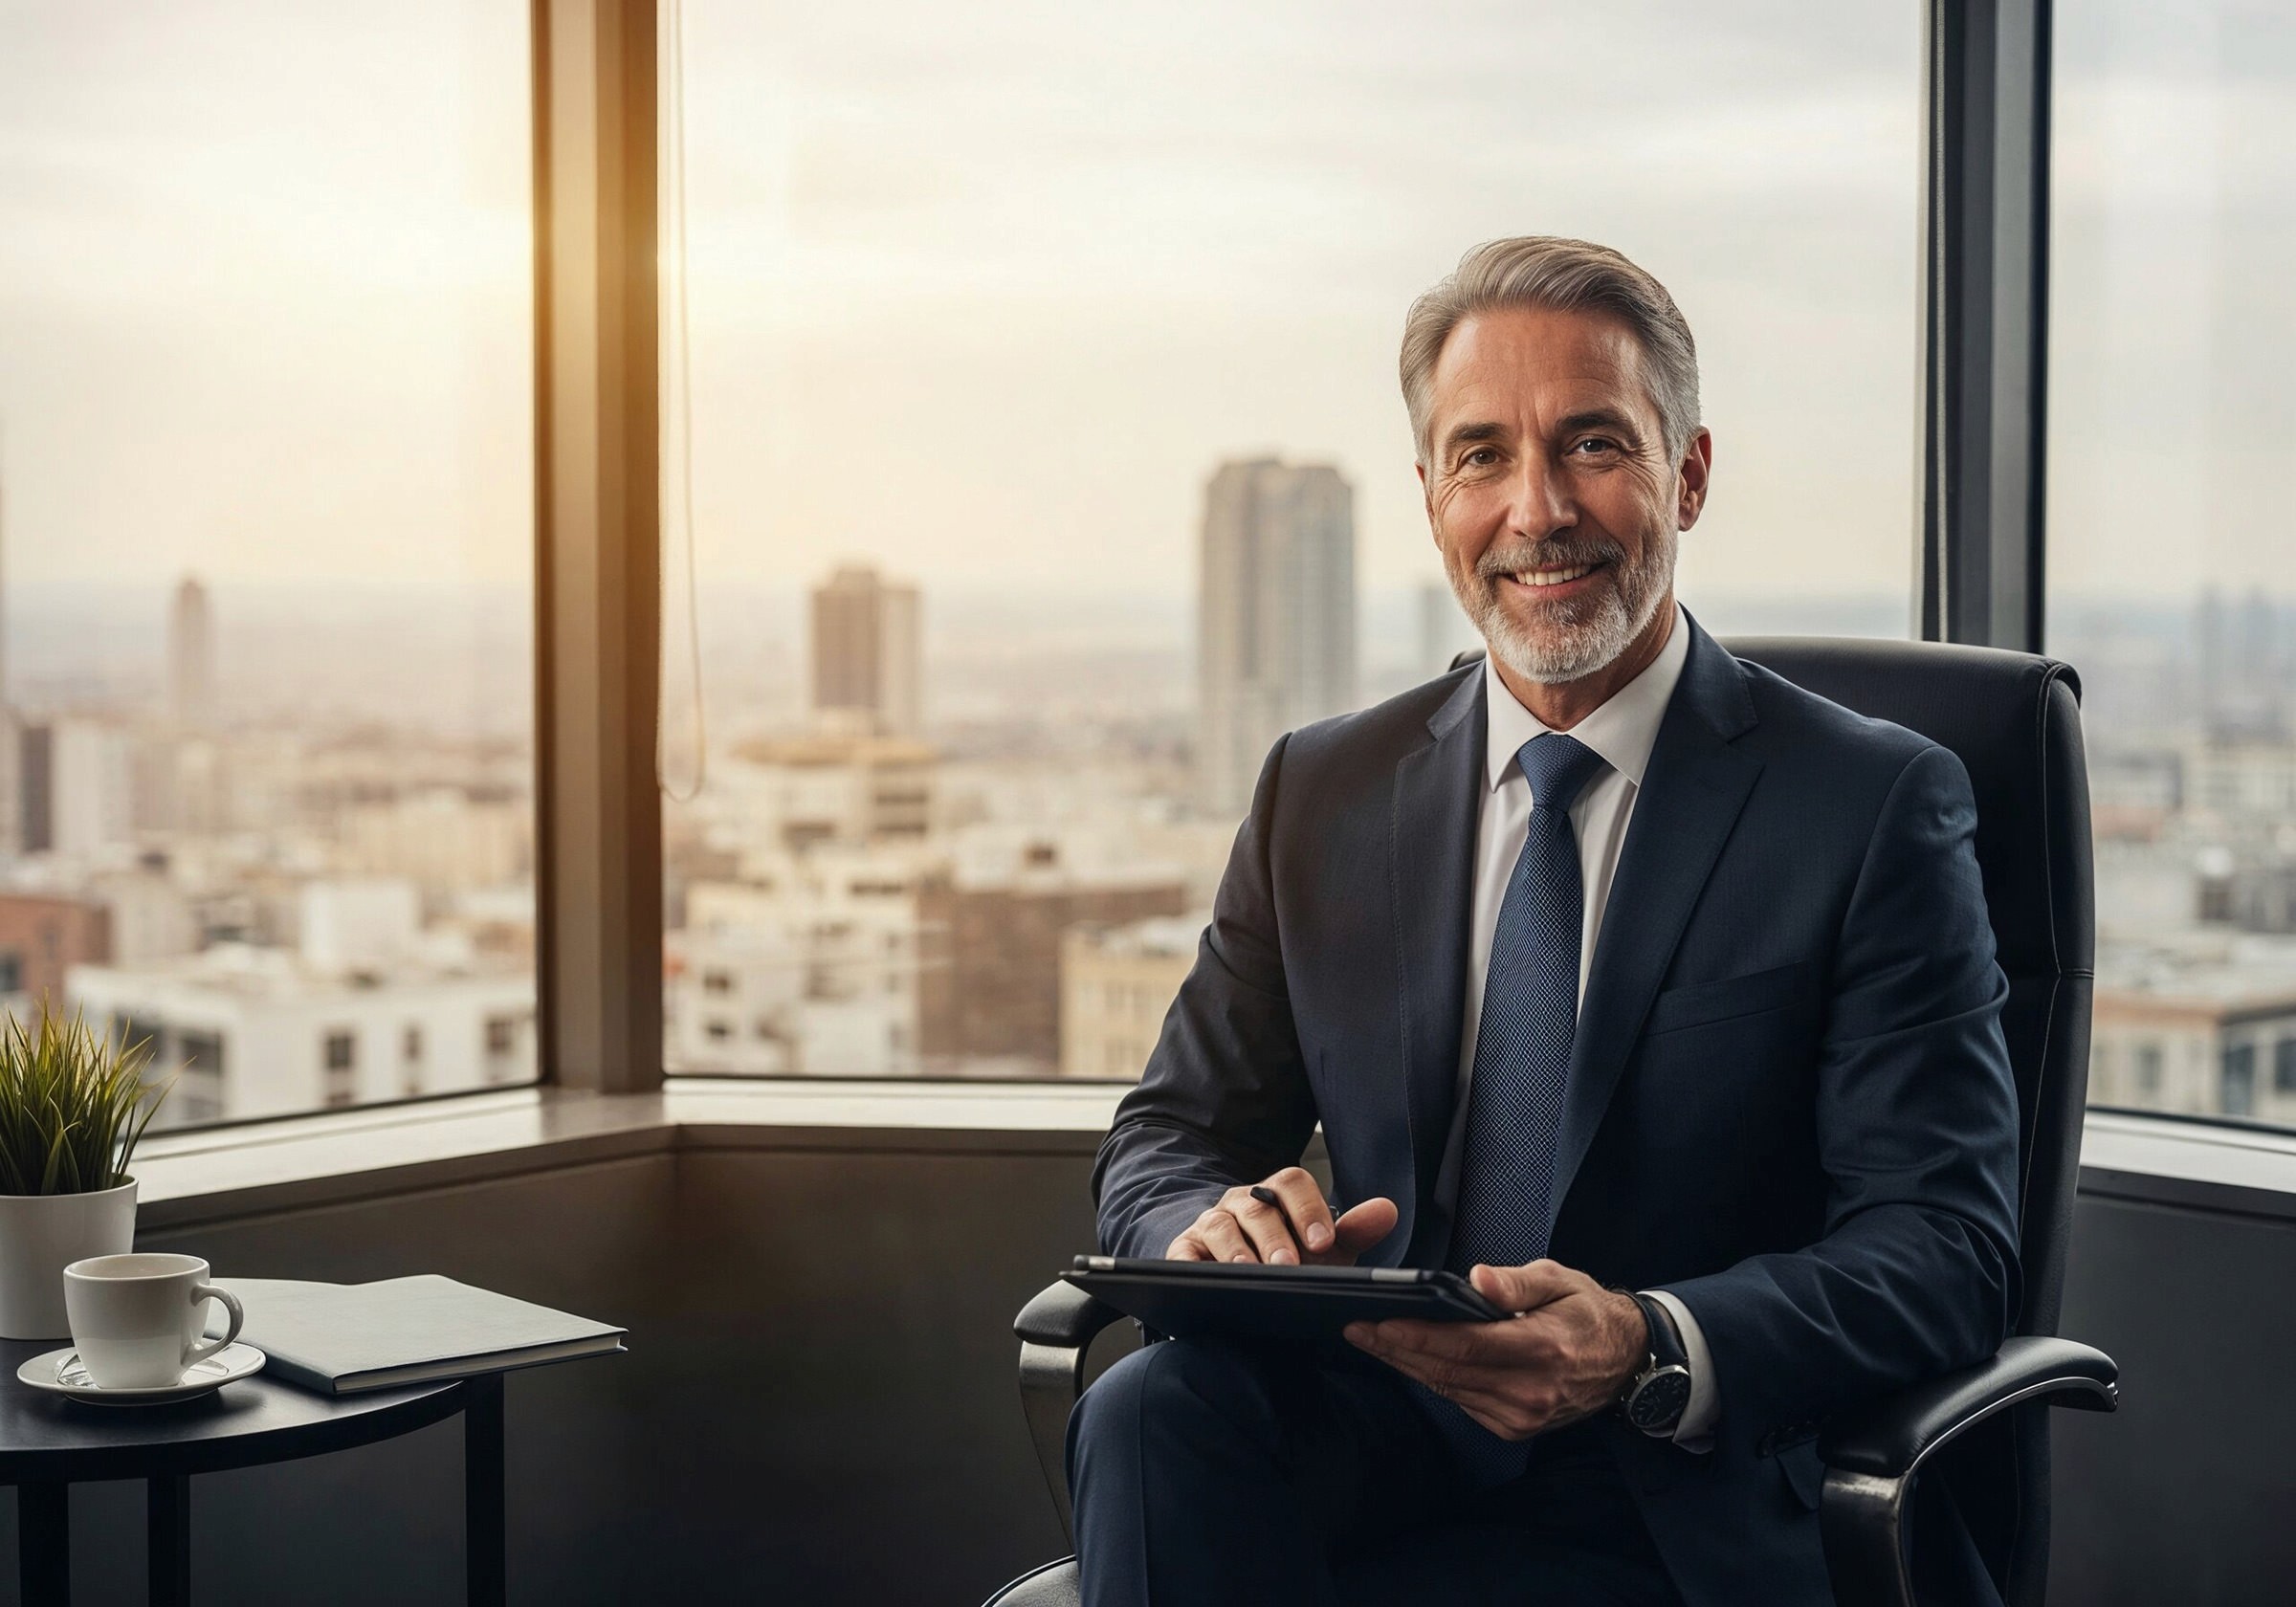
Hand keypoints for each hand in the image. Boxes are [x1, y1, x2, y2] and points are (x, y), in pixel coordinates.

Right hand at [1165, 1168, 1398, 1266]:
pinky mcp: (1184, 1252)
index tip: (1323, 1241)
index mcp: (1277, 1194)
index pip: (1291, 1183)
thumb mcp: (1323, 1251)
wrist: (1244, 1285)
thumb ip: (1354, 1231)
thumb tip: (1388, 1210)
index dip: (1308, 1208)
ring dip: (1236, 1250)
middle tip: (1289, 1266)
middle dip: (1274, 1236)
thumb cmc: (1287, 1260)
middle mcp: (1242, 1203)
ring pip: (1220, 1226)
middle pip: (1256, 1206)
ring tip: (1250, 1273)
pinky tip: (1206, 1280)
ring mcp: (1211, 1225)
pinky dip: (1190, 1265)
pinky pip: (1183, 1255)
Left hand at [1343, 1260, 1646, 1440]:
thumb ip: (1516, 1282)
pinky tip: (1408, 1360)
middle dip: (1397, 1350)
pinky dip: (1434, 1380)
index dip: (1419, 1336)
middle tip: (1356, 1329)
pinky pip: (1463, 1401)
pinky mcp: (1516, 1427)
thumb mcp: (1559, 1279)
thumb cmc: (1586, 1310)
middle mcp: (1531, 1390)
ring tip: (1371, 1341)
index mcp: (1543, 1348)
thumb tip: (1477, 1280)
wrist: (1625, 1359)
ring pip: (1451, 1389)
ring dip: (1408, 1366)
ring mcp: (1523, 1415)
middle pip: (1449, 1371)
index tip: (1380, 1323)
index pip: (1467, 1346)